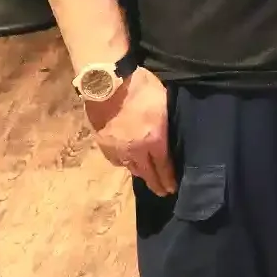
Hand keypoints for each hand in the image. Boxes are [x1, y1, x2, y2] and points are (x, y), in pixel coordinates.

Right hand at [87, 68, 174, 194]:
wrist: (108, 85)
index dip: (168, 179)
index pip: (164, 166)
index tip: (172, 189)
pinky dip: (124, 163)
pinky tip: (128, 162)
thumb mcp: (165, 102)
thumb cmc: (142, 88)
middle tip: (163, 192)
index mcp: (155, 140)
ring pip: (131, 167)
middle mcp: (136, 150)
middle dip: (157, 184)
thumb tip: (169, 133)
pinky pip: (117, 160)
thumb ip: (167, 123)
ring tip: (147, 177)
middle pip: (148, 173)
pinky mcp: (104, 145)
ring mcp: (118, 149)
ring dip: (141, 173)